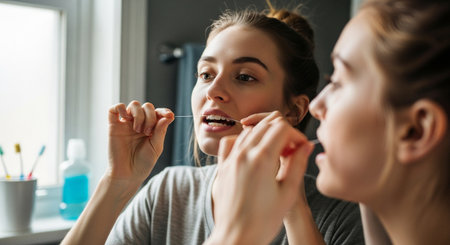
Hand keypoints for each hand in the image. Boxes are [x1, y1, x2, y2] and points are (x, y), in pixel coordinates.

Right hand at [107, 101, 173, 182]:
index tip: (169, 116)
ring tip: (138, 130)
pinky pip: (114, 108)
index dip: (164, 111)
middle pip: (147, 106)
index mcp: (152, 127)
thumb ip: (161, 131)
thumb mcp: (156, 147)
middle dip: (150, 116)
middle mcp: (140, 123)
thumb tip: (168, 116)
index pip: (158, 112)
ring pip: (133, 105)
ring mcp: (127, 123)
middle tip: (147, 132)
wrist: (127, 174)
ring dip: (139, 114)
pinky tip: (125, 119)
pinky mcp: (114, 125)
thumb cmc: (143, 162)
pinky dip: (120, 108)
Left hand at [209, 111, 313, 243]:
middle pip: (265, 126)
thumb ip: (297, 164)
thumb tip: (306, 145)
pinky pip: (231, 142)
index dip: (296, 134)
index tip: (301, 147)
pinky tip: (252, 152)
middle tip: (291, 150)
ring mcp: (230, 159)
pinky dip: (243, 139)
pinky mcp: (222, 167)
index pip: (281, 128)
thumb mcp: (288, 193)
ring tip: (275, 153)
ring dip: (264, 135)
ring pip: (248, 131)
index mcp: (262, 159)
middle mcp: (243, 154)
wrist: (236, 236)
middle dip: (282, 132)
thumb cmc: (263, 221)